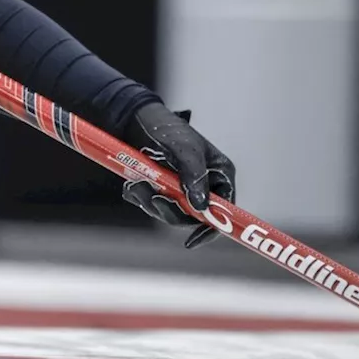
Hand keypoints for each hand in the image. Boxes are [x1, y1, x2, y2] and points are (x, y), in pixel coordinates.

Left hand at [119, 102, 236, 248]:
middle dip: (170, 211)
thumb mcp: (184, 150)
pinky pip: (152, 204)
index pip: (226, 210)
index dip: (212, 228)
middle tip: (152, 198)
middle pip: (193, 216)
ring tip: (137, 185)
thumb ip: (195, 177)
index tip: (192, 240)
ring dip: (151, 202)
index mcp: (219, 174)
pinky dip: (141, 198)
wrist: (133, 118)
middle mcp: (203, 184)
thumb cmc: (166, 129)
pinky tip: (132, 184)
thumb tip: (201, 207)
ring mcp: (181, 187)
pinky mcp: (160, 187)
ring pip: (170, 212)